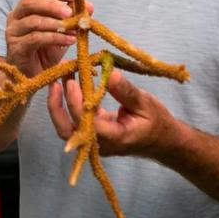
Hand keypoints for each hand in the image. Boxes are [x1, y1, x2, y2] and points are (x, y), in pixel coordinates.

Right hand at [5, 0, 93, 77]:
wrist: (33, 76)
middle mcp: (16, 16)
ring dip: (56, 24)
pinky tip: (69, 41)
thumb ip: (73, 18)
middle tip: (70, 13)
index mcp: (28, 8)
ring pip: (33, 21)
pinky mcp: (15, 47)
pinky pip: (35, 38)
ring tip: (74, 30)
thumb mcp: (62, 32)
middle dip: (52, 5)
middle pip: (30, 1)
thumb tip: (89, 6)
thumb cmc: (46, 51)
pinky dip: (54, 38)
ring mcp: (13, 31)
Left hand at [47, 70, 182, 160]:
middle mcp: (100, 144)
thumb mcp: (145, 103)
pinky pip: (75, 121)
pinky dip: (70, 103)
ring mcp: (94, 142)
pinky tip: (71, 83)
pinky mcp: (92, 134)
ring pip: (67, 127)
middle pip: (68, 131)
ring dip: (60, 104)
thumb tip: (109, 73)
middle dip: (57, 107)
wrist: (163, 141)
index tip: (72, 82)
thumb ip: (125, 91)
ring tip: (60, 79)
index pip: (88, 123)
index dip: (76, 103)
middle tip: (55, 82)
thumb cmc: (157, 122)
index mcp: (115, 138)